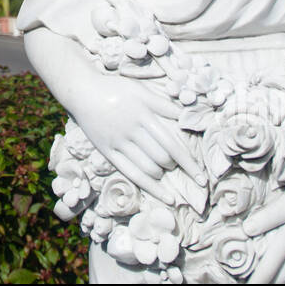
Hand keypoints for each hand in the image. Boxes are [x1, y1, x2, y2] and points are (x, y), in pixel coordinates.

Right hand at [60, 68, 201, 205]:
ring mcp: (118, 143)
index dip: (188, 162)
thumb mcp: (140, 90)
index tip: (202, 177)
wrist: (83, 91)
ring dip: (162, 174)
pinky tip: (164, 196)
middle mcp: (131, 130)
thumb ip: (163, 104)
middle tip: (177, 165)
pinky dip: (150, 187)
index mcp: (143, 114)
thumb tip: (186, 117)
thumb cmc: (115, 89)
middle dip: (175, 166)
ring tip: (165, 171)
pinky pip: (131, 173)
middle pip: (161, 158)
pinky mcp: (107, 152)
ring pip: (147, 168)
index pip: (172, 144)